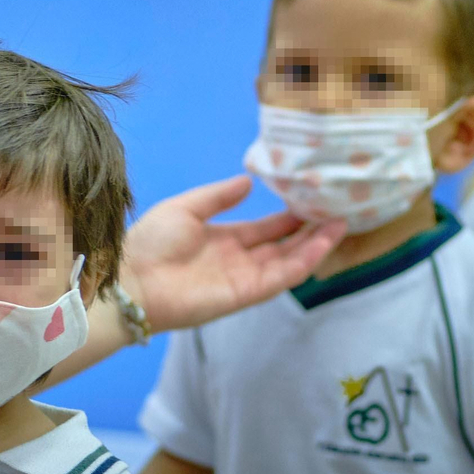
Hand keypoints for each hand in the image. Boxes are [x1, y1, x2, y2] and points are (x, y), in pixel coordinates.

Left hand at [122, 175, 346, 331]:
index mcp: (223, 239)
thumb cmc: (151, 242)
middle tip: (337, 209)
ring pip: (289, 260)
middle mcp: (238, 259)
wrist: (132, 280)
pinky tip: (323, 242)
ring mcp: (244, 278)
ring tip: (341, 222)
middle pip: (283, 245)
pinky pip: (282, 276)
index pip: (265, 229)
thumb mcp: (185, 207)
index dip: (289, 217)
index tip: (313, 199)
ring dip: (315, 244)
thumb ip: (218, 196)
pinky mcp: (246, 293)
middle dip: (310, 230)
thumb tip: (249, 181)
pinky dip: (305, 260)